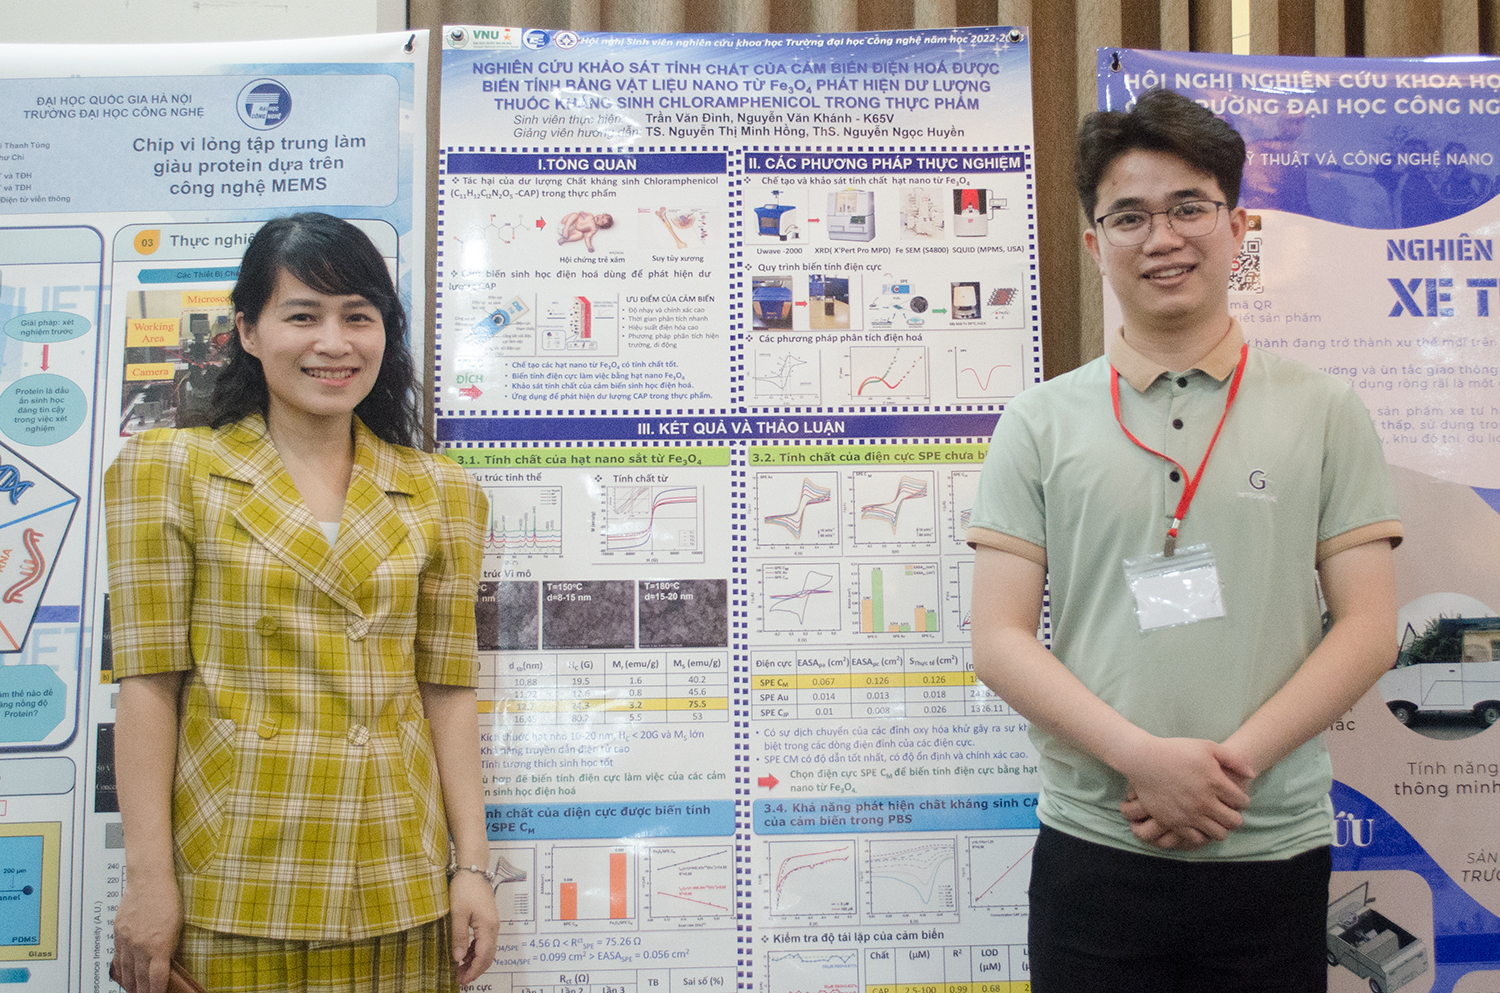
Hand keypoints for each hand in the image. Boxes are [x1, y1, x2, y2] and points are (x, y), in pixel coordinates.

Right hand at [111, 872, 181, 992]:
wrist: (148, 880)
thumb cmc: (167, 898)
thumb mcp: (177, 925)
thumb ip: (169, 947)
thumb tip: (166, 963)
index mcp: (159, 946)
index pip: (156, 979)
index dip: (156, 991)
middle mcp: (140, 947)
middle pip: (140, 978)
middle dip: (142, 991)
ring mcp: (127, 941)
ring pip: (126, 971)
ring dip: (130, 984)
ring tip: (134, 991)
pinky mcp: (118, 934)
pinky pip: (117, 958)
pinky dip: (120, 970)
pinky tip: (122, 976)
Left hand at [449, 870, 499, 984]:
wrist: (473, 870)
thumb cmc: (465, 888)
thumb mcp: (457, 913)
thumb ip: (459, 936)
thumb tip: (458, 957)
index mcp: (488, 927)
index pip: (483, 957)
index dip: (473, 971)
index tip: (462, 980)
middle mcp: (494, 927)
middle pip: (489, 956)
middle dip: (476, 969)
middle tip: (460, 978)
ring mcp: (492, 923)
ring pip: (488, 949)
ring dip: (476, 961)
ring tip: (460, 968)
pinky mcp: (488, 919)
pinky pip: (485, 941)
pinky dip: (476, 951)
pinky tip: (465, 953)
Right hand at [1116, 737, 1254, 849]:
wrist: (1143, 760)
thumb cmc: (1176, 750)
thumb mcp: (1207, 746)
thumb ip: (1233, 759)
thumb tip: (1252, 774)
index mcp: (1215, 782)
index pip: (1242, 801)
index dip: (1242, 800)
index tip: (1235, 798)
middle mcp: (1204, 801)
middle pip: (1234, 821)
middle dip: (1235, 816)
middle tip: (1228, 811)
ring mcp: (1189, 814)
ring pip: (1219, 833)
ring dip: (1221, 827)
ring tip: (1214, 818)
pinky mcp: (1174, 822)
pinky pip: (1197, 839)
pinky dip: (1202, 834)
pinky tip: (1198, 823)